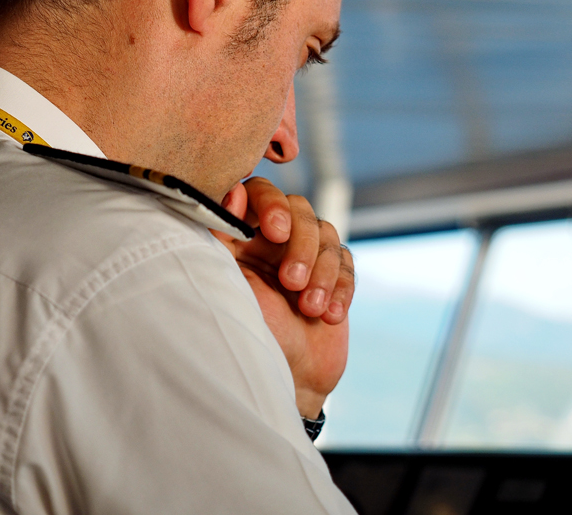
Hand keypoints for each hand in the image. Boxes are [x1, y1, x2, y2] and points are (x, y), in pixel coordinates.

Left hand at [217, 178, 354, 323]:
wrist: (285, 381)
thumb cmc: (246, 336)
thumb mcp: (226, 283)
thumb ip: (224, 235)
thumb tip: (233, 191)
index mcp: (241, 235)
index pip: (259, 192)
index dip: (271, 203)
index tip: (274, 232)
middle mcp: (273, 242)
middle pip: (299, 209)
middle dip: (302, 245)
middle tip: (291, 283)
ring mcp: (306, 257)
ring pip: (327, 234)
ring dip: (322, 273)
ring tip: (310, 309)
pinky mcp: (332, 276)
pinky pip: (347, 262)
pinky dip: (341, 287)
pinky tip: (330, 316)